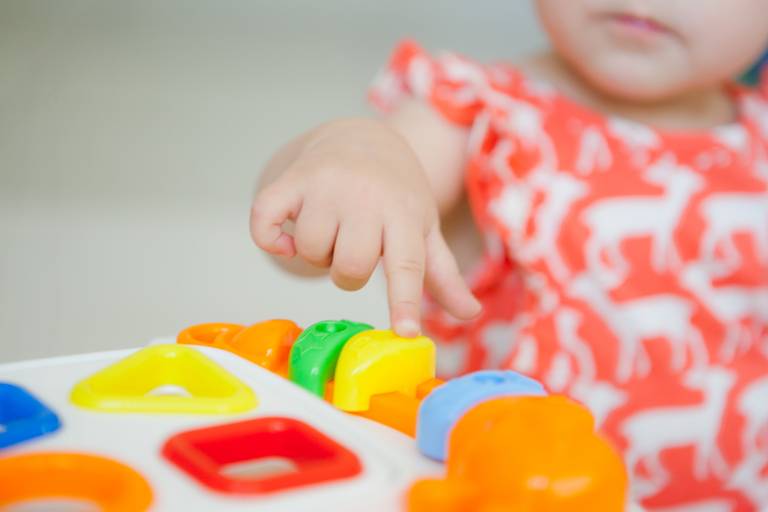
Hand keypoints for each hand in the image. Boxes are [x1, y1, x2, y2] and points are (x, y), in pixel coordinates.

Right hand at [251, 118, 480, 336]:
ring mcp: (325, 186)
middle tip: (353, 251)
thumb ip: (442, 273)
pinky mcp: (290, 180)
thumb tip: (470, 314)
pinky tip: (286, 235)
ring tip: (330, 233)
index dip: (404, 302)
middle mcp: (366, 197)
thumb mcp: (423, 229)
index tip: (405, 332)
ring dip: (316, 254)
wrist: (362, 139)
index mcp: (404, 215)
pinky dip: (270, 240)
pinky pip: (265, 222)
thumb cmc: (396, 194)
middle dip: (347, 274)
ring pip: (309, 249)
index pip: (407, 265)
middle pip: (350, 267)